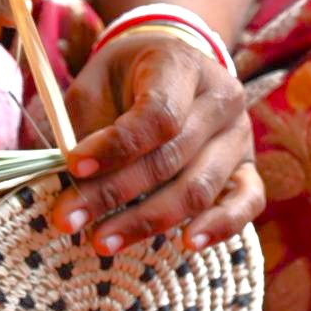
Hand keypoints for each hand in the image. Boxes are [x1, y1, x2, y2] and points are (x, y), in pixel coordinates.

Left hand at [52, 33, 263, 253]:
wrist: (172, 68)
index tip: (73, 167)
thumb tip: (62, 182)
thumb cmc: (126, 80)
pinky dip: (221, 226)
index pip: (156, 114)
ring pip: (200, 187)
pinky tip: (188, 244)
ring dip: (149, 220)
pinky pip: (247, 201)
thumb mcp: (96, 85)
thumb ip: (83, 128)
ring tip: (104, 241)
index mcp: (181, 65)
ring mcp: (239, 135)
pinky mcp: (248, 168)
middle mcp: (221, 98)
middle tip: (68, 218)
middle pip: (171, 158)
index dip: (115, 146)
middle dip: (114, 193)